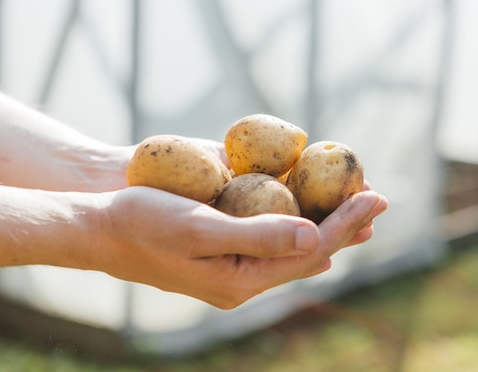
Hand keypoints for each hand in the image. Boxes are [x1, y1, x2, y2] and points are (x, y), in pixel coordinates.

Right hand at [92, 184, 386, 308]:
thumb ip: (258, 236)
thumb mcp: (200, 228)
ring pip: (292, 247)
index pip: (309, 250)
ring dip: (325, 224)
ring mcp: (232, 267)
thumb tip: (315, 236)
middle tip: (379, 201)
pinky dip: (296, 222)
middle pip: (308, 252)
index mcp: (241, 281)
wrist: (99, 229)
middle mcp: (242, 280)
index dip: (346, 222)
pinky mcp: (222, 251)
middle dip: (345, 225)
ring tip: (357, 209)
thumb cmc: (142, 223)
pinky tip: (309, 215)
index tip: (377, 197)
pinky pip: (270, 240)